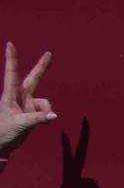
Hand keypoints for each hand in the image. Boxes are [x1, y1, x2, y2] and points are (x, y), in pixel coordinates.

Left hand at [0, 42, 55, 157]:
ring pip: (45, 101)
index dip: (12, 58)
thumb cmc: (4, 131)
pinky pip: (46, 111)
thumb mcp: (20, 124)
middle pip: (34, 78)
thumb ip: (37, 118)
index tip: (10, 44)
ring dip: (46, 110)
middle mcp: (19, 96)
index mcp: (10, 94)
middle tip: (49, 53)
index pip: (12, 73)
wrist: (2, 143)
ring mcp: (26, 103)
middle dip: (42, 67)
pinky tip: (43, 124)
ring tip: (41, 122)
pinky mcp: (32, 112)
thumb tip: (54, 115)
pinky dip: (47, 117)